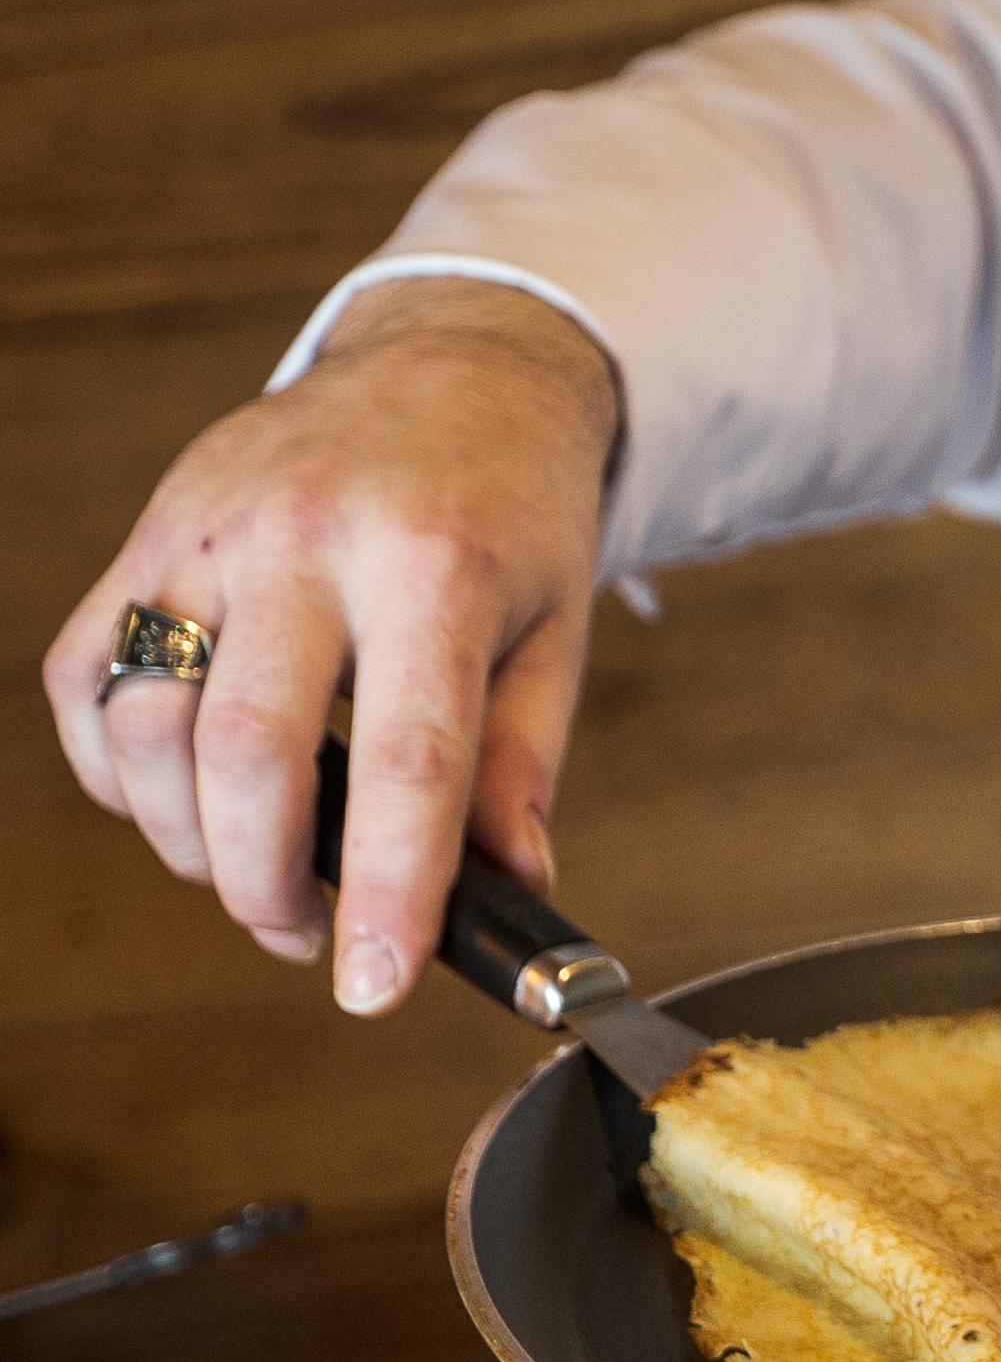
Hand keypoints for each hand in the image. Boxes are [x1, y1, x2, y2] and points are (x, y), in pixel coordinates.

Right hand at [42, 278, 618, 1012]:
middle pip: (244, 753)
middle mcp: (302, 543)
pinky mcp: (142, 536)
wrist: (447, 372)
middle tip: (303, 936)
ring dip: (185, 840)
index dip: (390, 893)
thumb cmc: (511, 516)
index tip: (376, 989)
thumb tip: (513, 895)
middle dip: (263, 882)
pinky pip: (82, 680)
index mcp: (434, 569)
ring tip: (254, 874)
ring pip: (145, 725)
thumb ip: (524, 768)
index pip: (407, 762)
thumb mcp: (556, 633)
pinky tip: (185, 798)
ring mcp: (204, 533)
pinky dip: (119, 771)